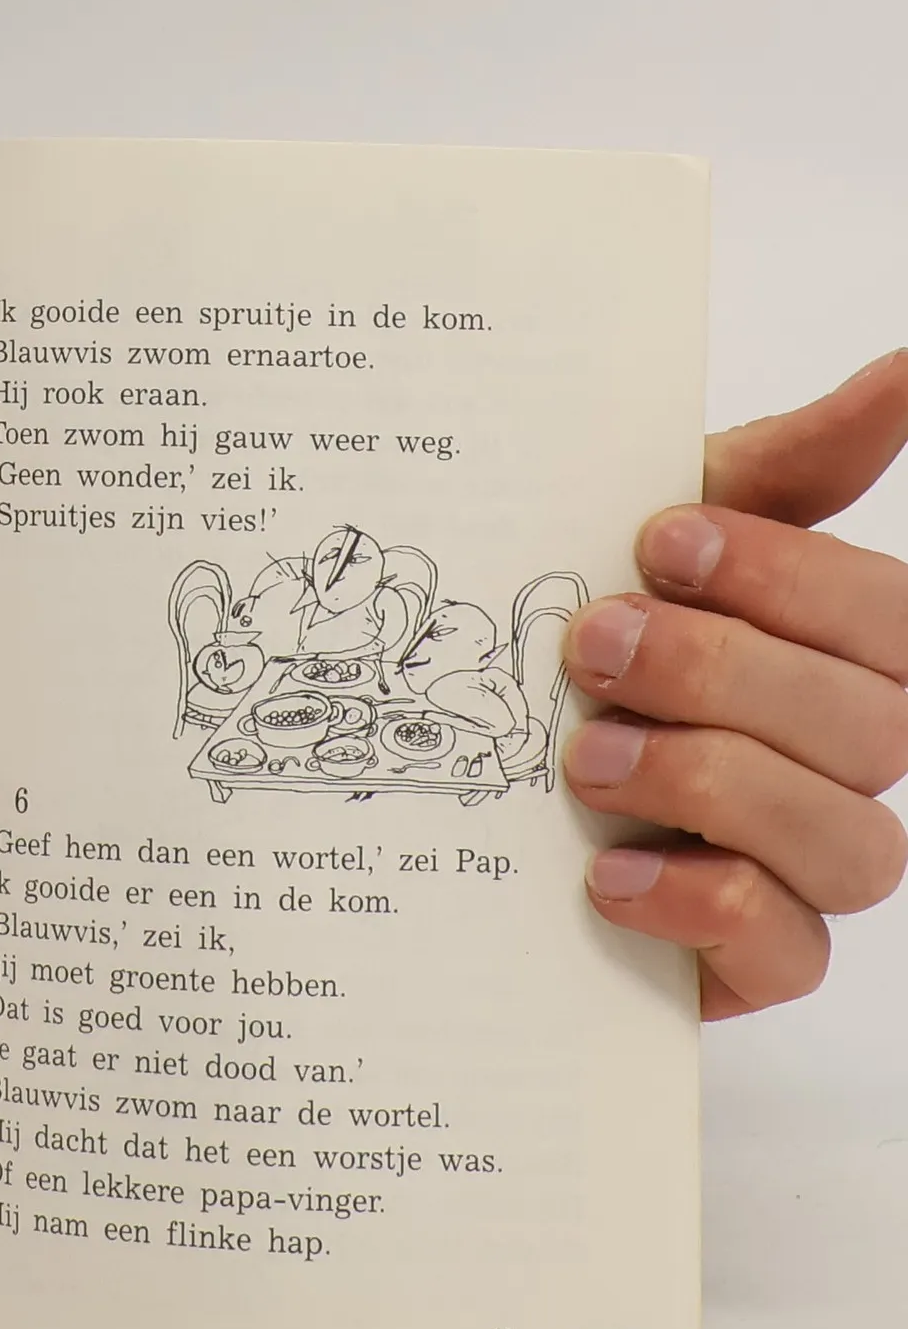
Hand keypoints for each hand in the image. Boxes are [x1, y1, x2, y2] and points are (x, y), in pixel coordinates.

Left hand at [564, 351, 907, 1017]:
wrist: (465, 771)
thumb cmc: (582, 646)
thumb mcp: (652, 544)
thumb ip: (777, 472)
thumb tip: (902, 369)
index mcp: (836, 656)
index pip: (888, 619)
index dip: (787, 577)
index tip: (656, 539)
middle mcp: (843, 762)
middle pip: (872, 728)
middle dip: (723, 675)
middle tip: (591, 646)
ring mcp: (804, 867)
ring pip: (853, 845)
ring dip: (712, 786)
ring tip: (586, 760)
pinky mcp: (750, 959)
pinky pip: (791, 953)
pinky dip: (703, 909)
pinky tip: (607, 875)